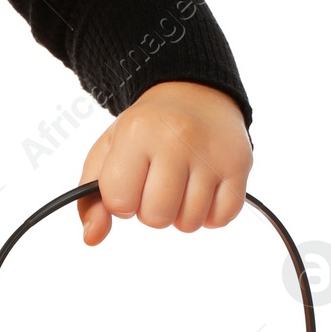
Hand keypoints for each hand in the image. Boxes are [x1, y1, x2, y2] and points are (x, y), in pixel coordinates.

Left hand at [77, 82, 252, 245]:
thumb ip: (90, 199)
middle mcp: (177, 139)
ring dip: (180, 214)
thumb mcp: (107, 154)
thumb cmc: (145, 131)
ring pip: (189, 223)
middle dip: (150, 211)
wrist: (194, 93)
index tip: (129, 183)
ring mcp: (212, 153)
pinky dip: (210, 214)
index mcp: (138, 134)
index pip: (120, 202)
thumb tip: (92, 238)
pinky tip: (202, 189)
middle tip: (155, 184)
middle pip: (156, 218)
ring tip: (179, 185)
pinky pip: (221, 218)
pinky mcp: (240, 164)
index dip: (120, 202)